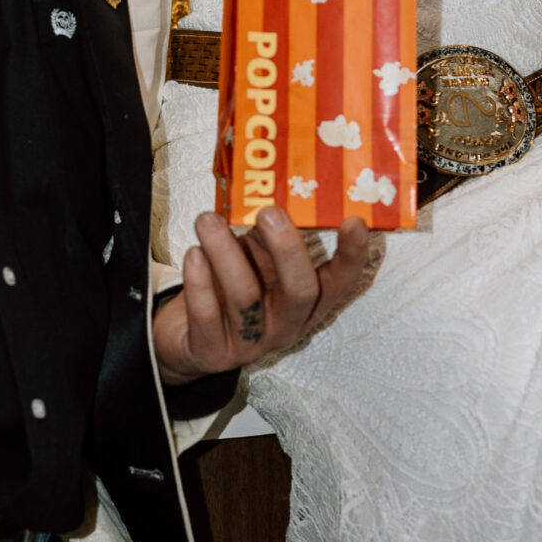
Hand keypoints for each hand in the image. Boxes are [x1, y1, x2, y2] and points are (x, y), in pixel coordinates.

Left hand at [152, 207, 377, 383]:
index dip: (350, 256)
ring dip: (225, 252)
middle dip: (287, 248)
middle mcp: (286, 325)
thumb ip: (265, 234)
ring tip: (207, 220)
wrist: (188, 337)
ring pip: (245, 297)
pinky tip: (193, 254)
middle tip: (268, 211)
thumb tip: (269, 189)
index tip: (353, 221)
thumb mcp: (255, 259)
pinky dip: (199, 280)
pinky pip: (207, 316)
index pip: (339, 283)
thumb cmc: (231, 284)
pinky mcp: (213, 353)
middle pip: (300, 292)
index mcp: (306, 302)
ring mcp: (250, 344)